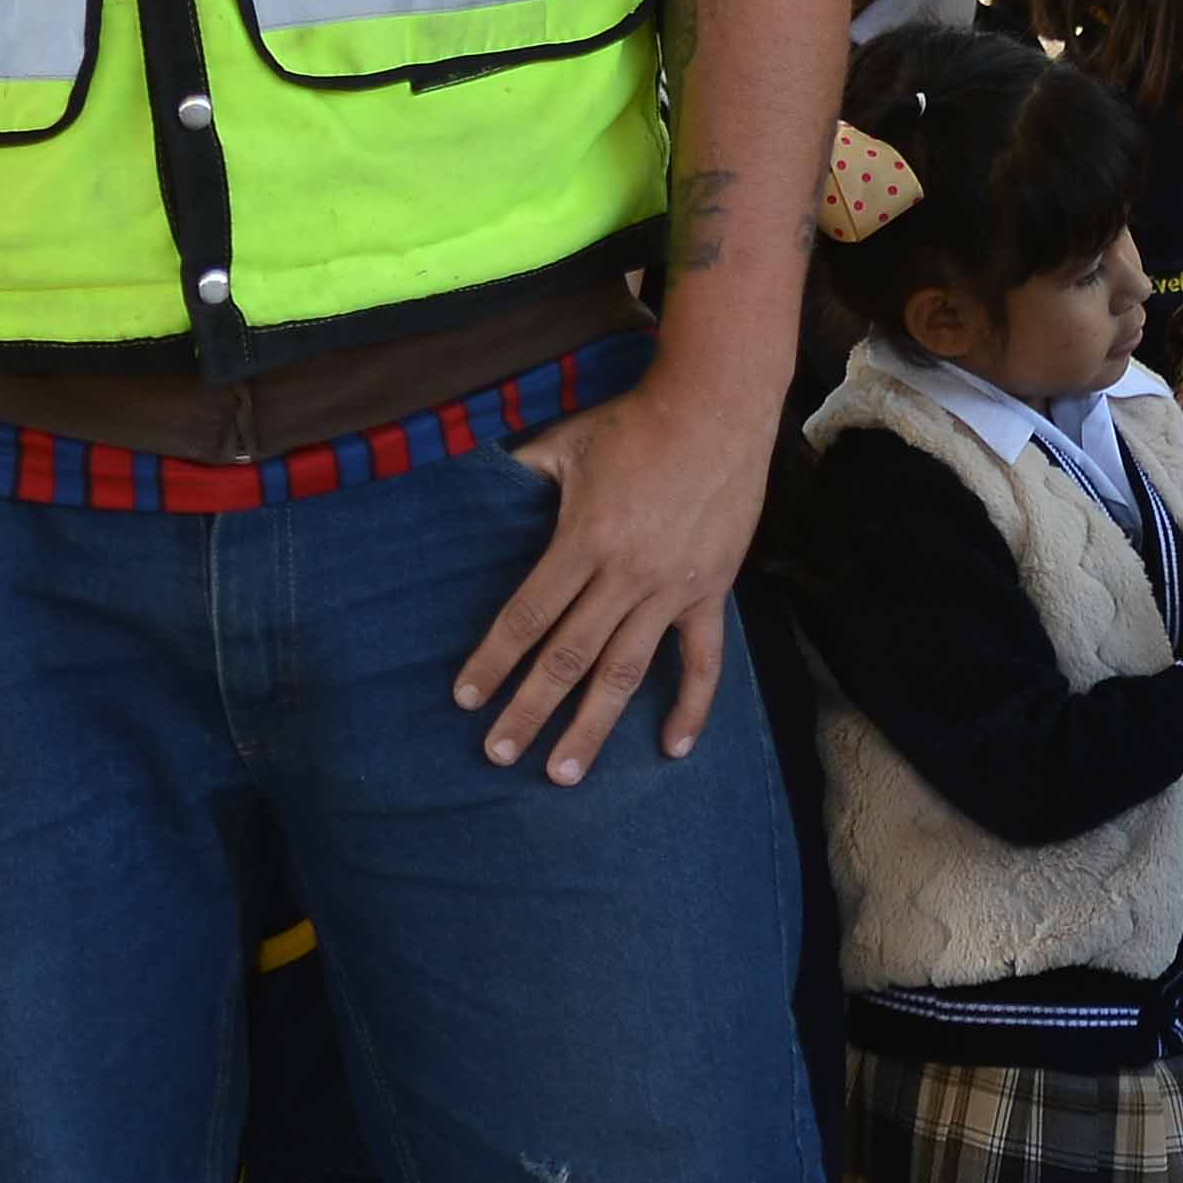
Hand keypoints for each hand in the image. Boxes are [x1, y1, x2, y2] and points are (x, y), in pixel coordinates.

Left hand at [459, 376, 768, 779]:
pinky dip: (691, 707)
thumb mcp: (565, 442)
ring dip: (592, 727)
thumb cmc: (634, 423)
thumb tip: (475, 483)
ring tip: (562, 773)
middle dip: (529, 710)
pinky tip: (671, 747)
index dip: (492, 659)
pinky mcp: (710, 592)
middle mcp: (626, 575)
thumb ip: (519, 471)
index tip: (466, 696)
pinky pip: (703, 661)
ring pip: (625, 673)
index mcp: (584, 540)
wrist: (717, 408)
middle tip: (498, 754)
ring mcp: (671, 590)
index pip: (528, 615)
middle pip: (568, 658)